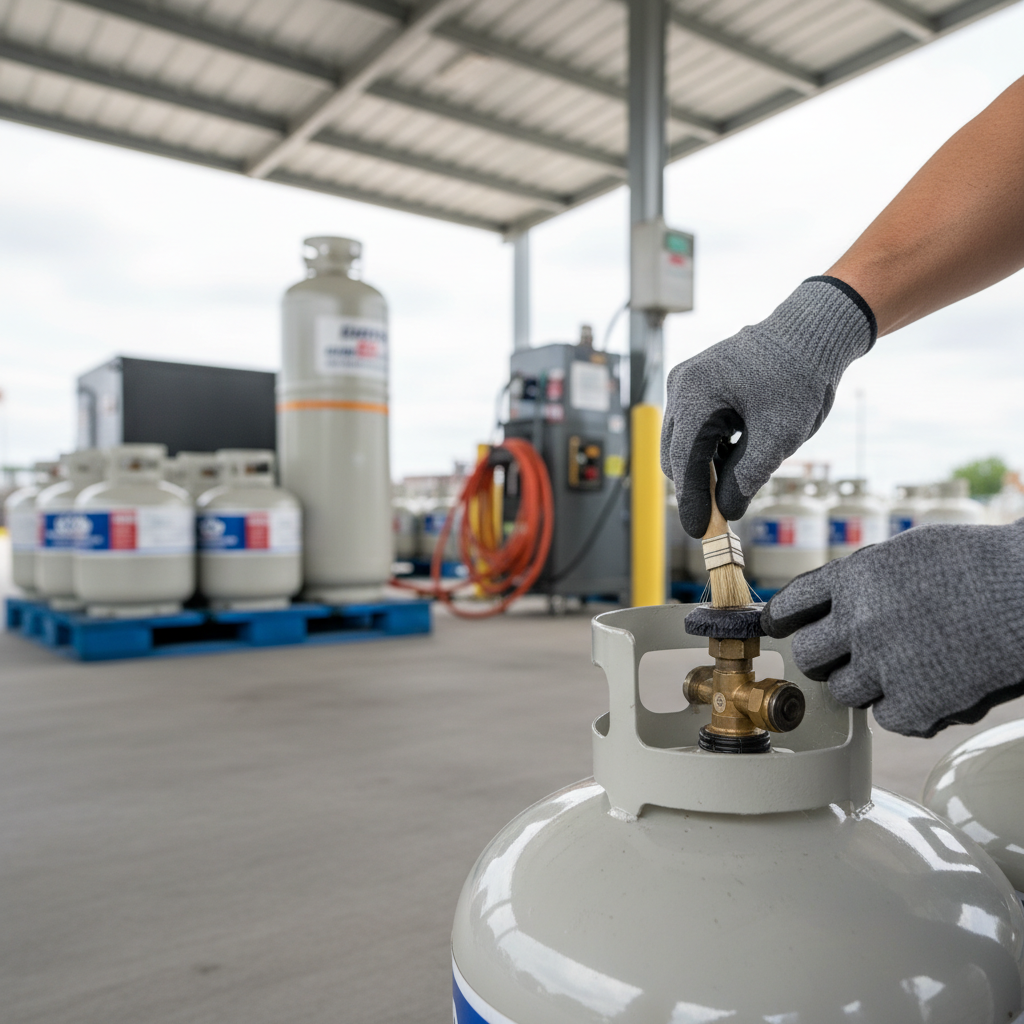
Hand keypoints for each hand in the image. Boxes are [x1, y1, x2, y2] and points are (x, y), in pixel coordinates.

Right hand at [661, 277, 874, 537]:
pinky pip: (695, 427)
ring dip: (708, 466)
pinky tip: (741, 452)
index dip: (692, 501)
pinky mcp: (697, 384)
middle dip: (698, 485)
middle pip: (675, 454)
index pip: (683, 461)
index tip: (700, 531)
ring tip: (743, 476)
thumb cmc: (799, 376)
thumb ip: (747, 477)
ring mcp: (687, 383)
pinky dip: (713, 448)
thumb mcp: (779, 437)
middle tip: (725, 513)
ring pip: (684, 443)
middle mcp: (681, 386)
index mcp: (695, 395)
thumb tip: (727, 510)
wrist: (813, 330)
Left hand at [761, 521, 1023, 736]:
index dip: (781, 619)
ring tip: (907, 665)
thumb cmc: (981, 566)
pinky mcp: (914, 705)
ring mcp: (884, 666)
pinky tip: (935, 684)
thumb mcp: (906, 553)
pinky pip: (886, 718)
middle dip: (823, 657)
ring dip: (866, 683)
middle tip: (850, 654)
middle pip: (807, 655)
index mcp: (852, 578)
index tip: (777, 627)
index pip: (790, 605)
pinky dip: (906, 708)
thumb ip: (862, 580)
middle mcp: (858, 621)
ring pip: (843, 691)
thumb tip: (831, 604)